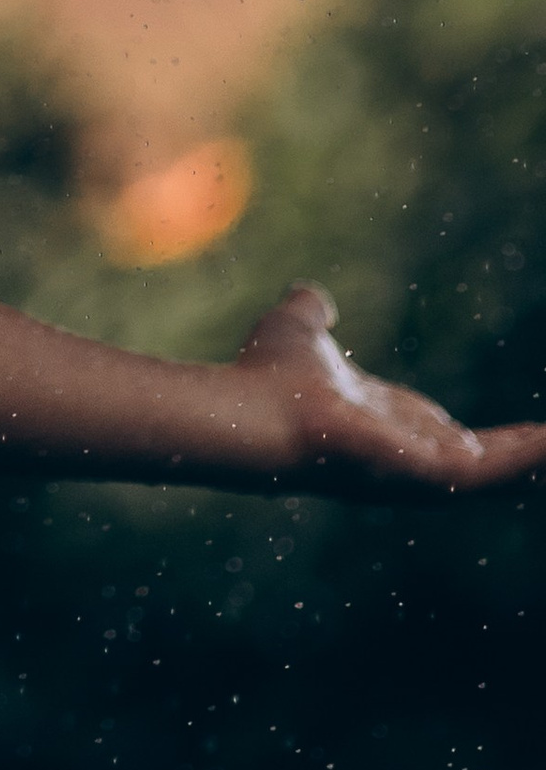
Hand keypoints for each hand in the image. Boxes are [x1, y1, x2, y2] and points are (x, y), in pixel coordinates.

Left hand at [236, 283, 545, 496]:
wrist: (252, 410)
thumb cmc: (266, 376)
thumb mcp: (298, 328)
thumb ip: (311, 311)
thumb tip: (315, 296)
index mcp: (387, 422)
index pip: (449, 435)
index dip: (485, 437)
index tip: (528, 434)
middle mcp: (410, 453)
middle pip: (484, 459)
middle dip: (527, 454)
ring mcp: (423, 469)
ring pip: (499, 469)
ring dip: (536, 458)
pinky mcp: (431, 473)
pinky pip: (493, 470)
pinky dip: (530, 459)